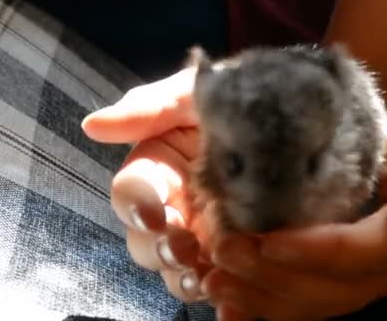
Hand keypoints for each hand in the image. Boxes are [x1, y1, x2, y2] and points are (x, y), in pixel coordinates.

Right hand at [82, 67, 212, 301]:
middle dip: (158, 247)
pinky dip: (218, 291)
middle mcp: (172, 205)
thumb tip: (92, 126)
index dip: (137, 204)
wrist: (294, 111)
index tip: (154, 210)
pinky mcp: (235, 249)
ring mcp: (202, 232)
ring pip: (176, 268)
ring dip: (182, 275)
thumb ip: (149, 109)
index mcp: (156, 168)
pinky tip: (230, 294)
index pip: (130, 192)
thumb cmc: (235, 96)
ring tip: (202, 275)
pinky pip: (218, 280)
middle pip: (145, 240)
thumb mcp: (194, 93)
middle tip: (181, 244)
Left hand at [201, 108, 386, 319]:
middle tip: (224, 252)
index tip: (268, 241)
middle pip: (329, 290)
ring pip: (309, 306)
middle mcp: (385, 273)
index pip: (362, 253)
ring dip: (259, 298)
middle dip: (273, 276)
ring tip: (213, 281)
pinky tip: (226, 307)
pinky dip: (260, 309)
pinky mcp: (333, 286)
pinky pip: (298, 308)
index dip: (315, 252)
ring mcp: (358, 285)